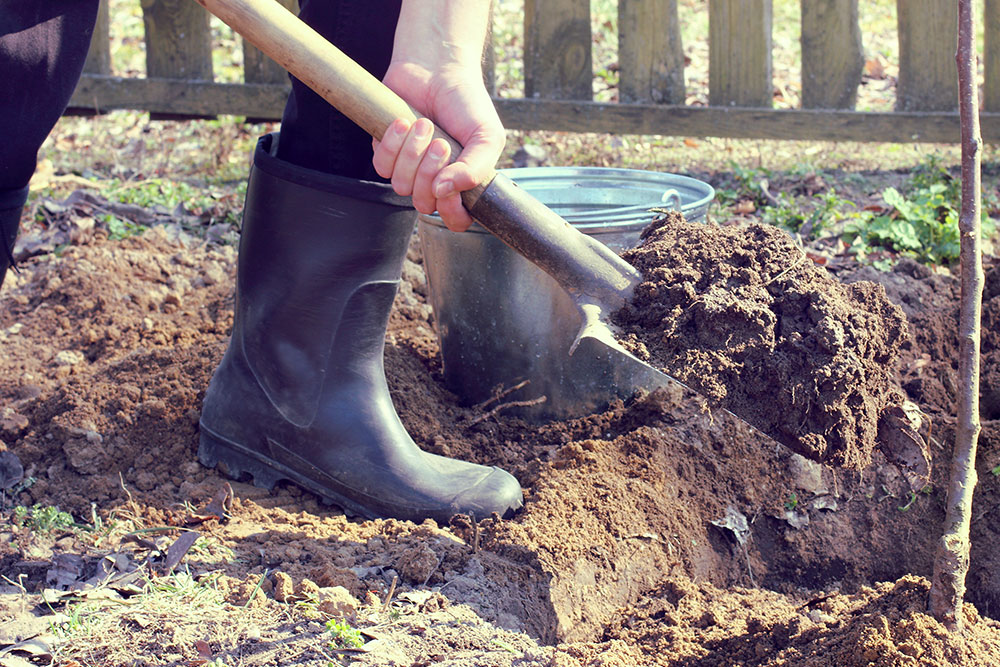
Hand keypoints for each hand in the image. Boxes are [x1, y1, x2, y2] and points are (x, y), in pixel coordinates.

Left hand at [371, 2, 504, 231]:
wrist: (437, 68)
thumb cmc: (466, 102)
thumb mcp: (486, 135)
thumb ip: (476, 169)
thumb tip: (445, 191)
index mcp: (462, 183)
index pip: (456, 220)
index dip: (452, 211)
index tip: (453, 186)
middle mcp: (434, 180)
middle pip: (424, 204)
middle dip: (431, 172)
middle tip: (442, 141)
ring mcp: (409, 168)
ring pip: (401, 186)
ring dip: (413, 153)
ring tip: (425, 125)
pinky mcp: (385, 151)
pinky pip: (380, 165)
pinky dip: (392, 142)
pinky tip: (404, 121)